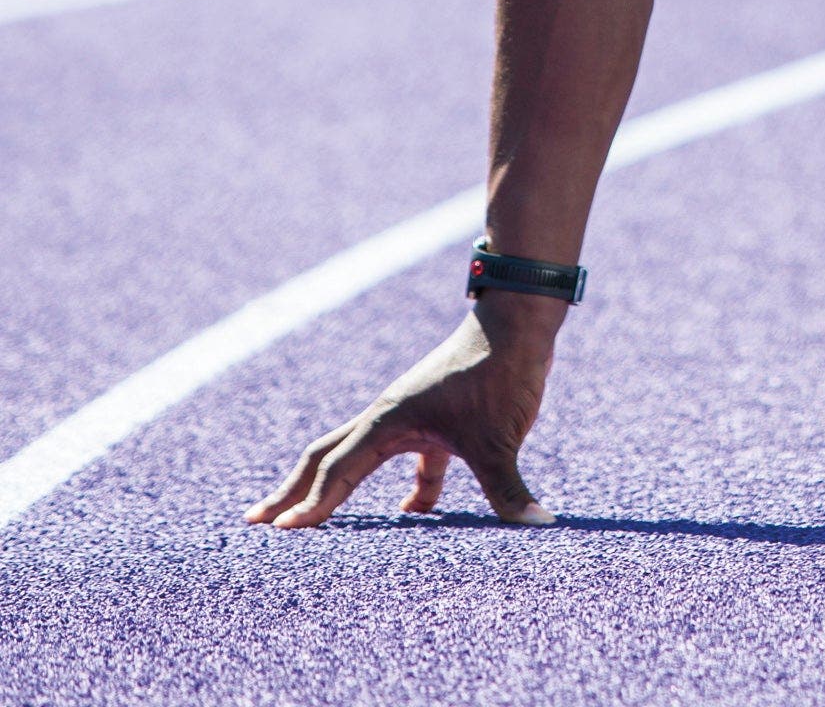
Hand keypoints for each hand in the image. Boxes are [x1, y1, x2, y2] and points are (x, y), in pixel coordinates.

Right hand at [244, 299, 561, 528]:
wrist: (520, 321)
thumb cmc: (501, 371)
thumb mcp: (500, 437)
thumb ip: (508, 488)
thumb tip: (538, 524)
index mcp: (389, 420)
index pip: (338, 471)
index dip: (312, 506)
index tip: (279, 533)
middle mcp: (390, 417)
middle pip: (327, 457)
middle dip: (292, 490)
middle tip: (255, 521)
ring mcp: (413, 416)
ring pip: (363, 456)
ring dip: (337, 487)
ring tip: (311, 520)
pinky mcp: (441, 418)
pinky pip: (413, 459)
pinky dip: (411, 487)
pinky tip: (416, 513)